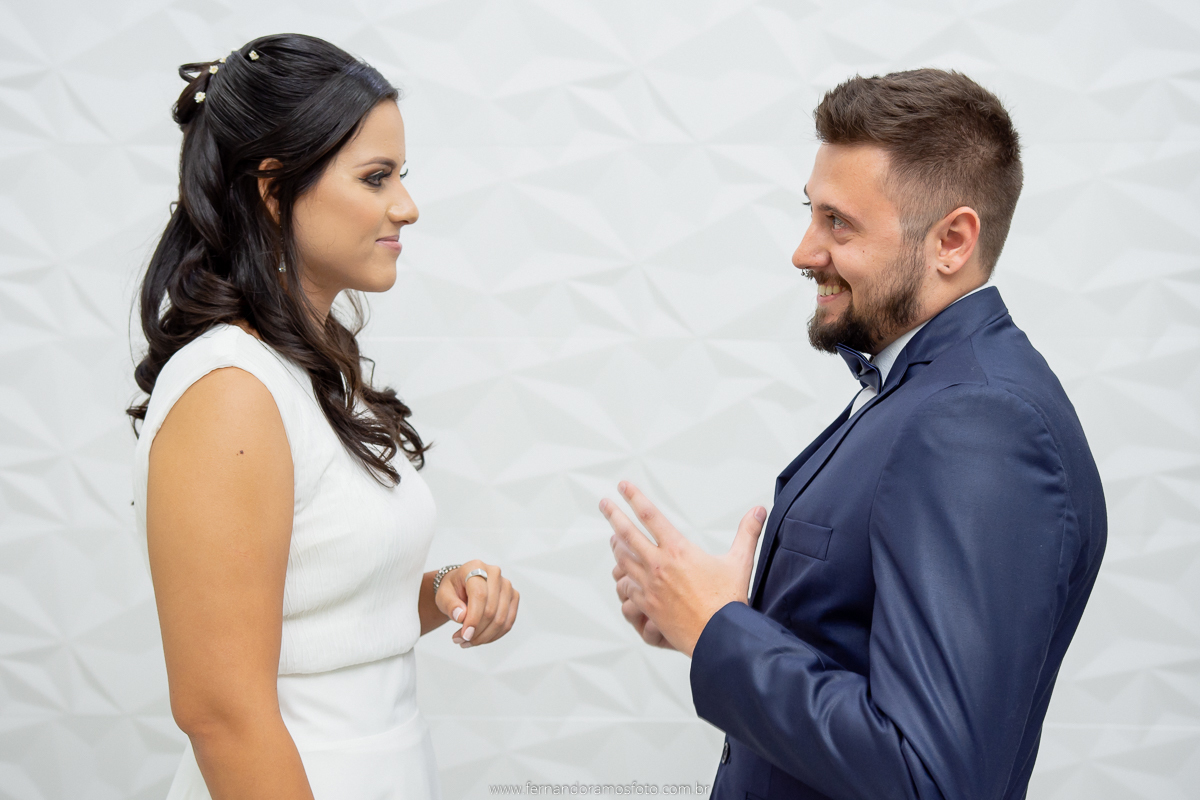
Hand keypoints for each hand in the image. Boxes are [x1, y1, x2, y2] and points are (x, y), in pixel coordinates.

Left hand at [435, 560, 518, 647]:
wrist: (462, 587)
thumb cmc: (453, 590)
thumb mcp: (443, 595)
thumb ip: (450, 604)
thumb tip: (461, 616)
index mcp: (475, 567)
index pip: (480, 596)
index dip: (474, 619)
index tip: (465, 635)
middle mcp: (494, 573)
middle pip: (491, 609)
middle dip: (477, 631)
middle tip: (461, 640)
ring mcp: (506, 585)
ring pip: (501, 619)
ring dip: (484, 636)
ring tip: (467, 642)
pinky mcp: (513, 597)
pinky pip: (508, 623)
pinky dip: (494, 636)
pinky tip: (480, 639)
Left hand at [601, 481, 765, 656]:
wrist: (718, 637)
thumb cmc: (728, 602)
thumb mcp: (740, 562)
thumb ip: (747, 533)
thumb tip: (759, 510)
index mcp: (678, 550)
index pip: (650, 516)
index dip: (634, 497)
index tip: (624, 486)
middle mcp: (659, 565)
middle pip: (627, 533)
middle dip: (613, 515)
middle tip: (604, 503)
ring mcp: (649, 586)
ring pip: (623, 560)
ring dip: (616, 546)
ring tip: (613, 538)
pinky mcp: (647, 605)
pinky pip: (626, 588)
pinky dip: (623, 578)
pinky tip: (623, 575)